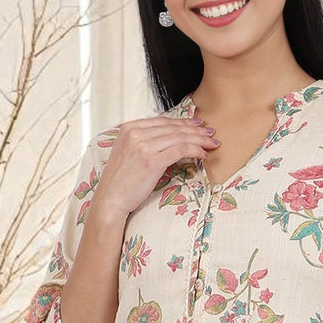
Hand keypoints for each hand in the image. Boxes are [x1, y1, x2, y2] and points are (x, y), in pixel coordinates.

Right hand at [94, 113, 219, 217]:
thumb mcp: (129, 154)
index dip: (183, 123)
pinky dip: (194, 150)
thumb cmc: (121, 182)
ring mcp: (143, 145)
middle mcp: (135, 133)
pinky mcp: (152, 160)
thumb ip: (145, 142)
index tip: (198, 126)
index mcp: (129, 127)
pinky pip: (180, 150)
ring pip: (179, 137)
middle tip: (211, 134)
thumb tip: (169, 140)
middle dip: (195, 130)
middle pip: (173, 128)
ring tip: (212, 144)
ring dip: (199, 140)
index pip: (163, 121)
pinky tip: (203, 154)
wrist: (110, 200)